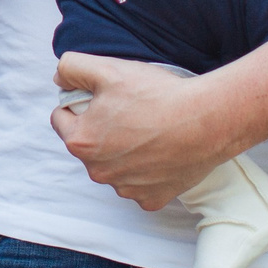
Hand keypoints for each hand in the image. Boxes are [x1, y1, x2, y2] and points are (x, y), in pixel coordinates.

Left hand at [49, 52, 237, 209]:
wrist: (207, 121)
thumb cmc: (158, 95)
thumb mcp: (108, 69)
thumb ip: (72, 68)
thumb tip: (60, 79)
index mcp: (80, 141)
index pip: (62, 118)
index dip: (81, 103)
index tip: (105, 97)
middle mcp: (98, 172)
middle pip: (88, 144)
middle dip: (102, 128)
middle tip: (131, 111)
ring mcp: (125, 189)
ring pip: (114, 166)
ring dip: (124, 151)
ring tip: (150, 130)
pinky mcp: (151, 199)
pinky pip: (140, 185)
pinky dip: (147, 171)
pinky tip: (163, 152)